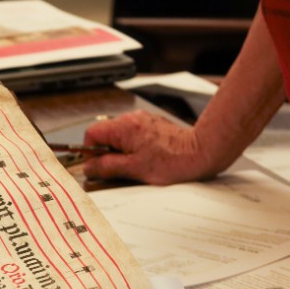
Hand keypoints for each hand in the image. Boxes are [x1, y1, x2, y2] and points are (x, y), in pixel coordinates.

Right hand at [79, 111, 224, 184]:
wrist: (201, 152)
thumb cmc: (172, 161)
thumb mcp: (134, 169)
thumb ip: (107, 167)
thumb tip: (88, 167)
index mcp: (124, 127)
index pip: (91, 134)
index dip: (90, 151)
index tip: (97, 165)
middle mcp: (132, 119)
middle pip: (105, 134)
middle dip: (108, 152)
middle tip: (120, 168)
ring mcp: (143, 119)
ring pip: (120, 135)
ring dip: (122, 150)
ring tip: (136, 163)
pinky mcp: (153, 124)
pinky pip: (134, 134)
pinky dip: (134, 146)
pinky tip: (147, 157)